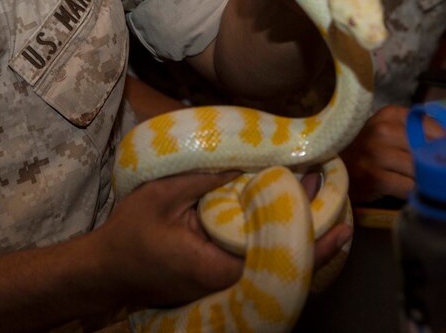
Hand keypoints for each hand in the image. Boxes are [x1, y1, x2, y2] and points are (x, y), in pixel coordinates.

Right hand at [96, 170, 351, 309]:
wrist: (106, 269)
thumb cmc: (130, 233)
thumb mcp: (163, 195)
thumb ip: (206, 178)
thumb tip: (250, 159)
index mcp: (217, 267)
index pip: (279, 259)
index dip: (312, 238)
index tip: (337, 216)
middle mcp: (228, 285)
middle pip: (287, 266)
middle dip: (317, 236)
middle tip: (338, 199)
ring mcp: (227, 287)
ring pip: (278, 268)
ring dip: (302, 239)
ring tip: (326, 207)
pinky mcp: (223, 281)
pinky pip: (263, 265)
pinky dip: (282, 244)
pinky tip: (294, 221)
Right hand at [342, 105, 443, 202]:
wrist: (335, 167)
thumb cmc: (369, 149)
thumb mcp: (388, 130)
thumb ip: (417, 132)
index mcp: (390, 114)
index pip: (432, 126)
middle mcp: (383, 130)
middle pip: (427, 149)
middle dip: (439, 163)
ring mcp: (377, 153)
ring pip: (419, 169)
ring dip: (426, 179)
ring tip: (428, 184)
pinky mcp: (374, 176)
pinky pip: (408, 187)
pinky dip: (415, 192)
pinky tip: (414, 193)